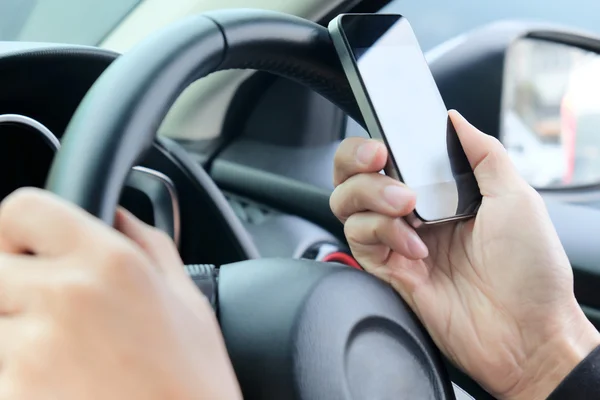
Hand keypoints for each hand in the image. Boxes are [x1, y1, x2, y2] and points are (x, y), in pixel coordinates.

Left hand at [0, 188, 240, 398]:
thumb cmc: (192, 384)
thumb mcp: (188, 301)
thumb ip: (150, 245)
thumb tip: (119, 215)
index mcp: (110, 262)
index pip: (22, 209)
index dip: (18, 225)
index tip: (25, 244)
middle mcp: (64, 296)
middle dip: (11, 282)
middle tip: (44, 306)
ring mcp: (31, 350)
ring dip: (13, 330)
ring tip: (59, 353)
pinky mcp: (13, 392)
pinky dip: (16, 370)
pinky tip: (59, 382)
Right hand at [330, 110, 599, 399]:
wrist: (527, 333)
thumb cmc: (531, 270)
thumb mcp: (516, 197)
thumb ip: (483, 152)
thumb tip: (453, 120)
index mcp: (440, 191)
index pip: (389, 157)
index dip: (374, 143)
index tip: (383, 141)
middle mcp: (413, 213)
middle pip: (354, 176)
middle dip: (355, 161)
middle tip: (378, 159)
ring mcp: (397, 241)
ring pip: (347, 203)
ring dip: (371, 195)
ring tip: (407, 205)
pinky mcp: (388, 270)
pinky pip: (360, 239)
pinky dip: (383, 234)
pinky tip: (416, 248)